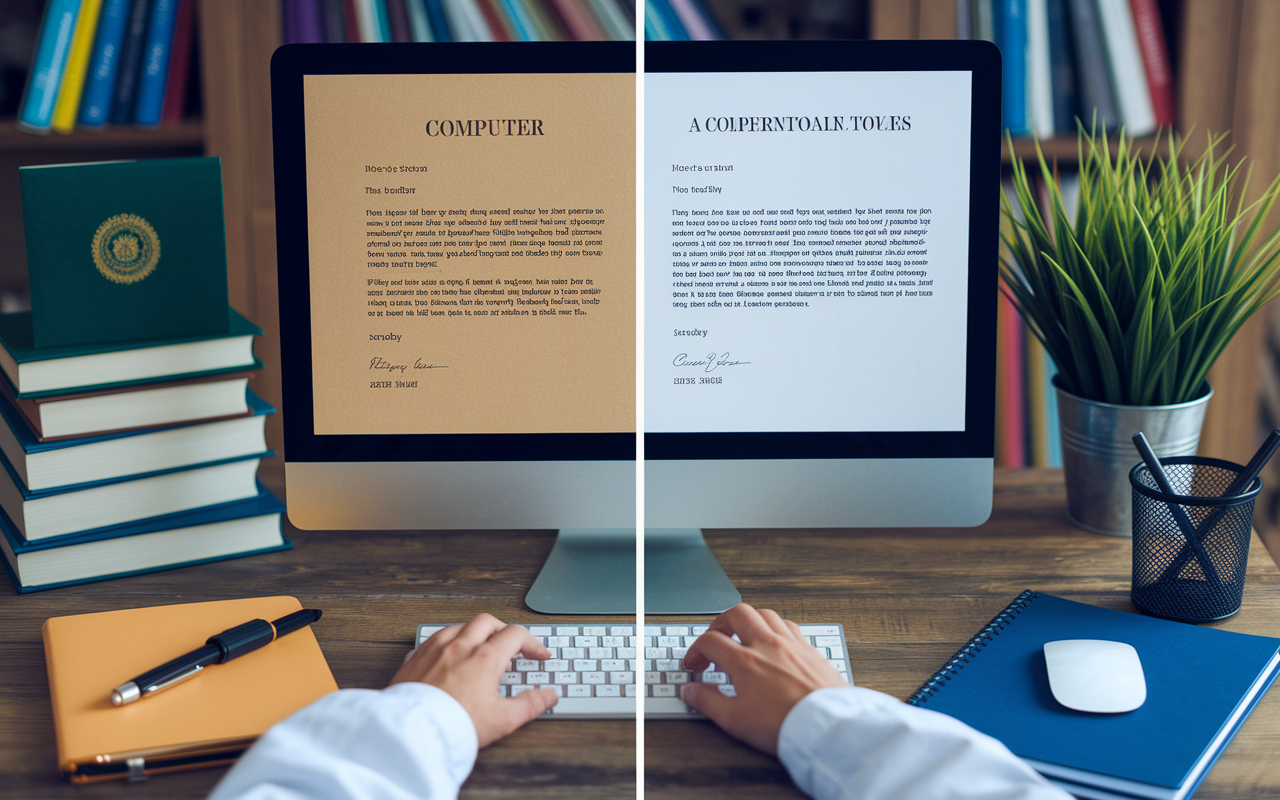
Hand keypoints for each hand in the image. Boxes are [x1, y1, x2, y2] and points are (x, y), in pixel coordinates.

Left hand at [390, 613, 557, 746]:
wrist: (412, 733)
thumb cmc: (453, 726)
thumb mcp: (502, 720)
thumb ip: (529, 705)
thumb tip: (548, 696)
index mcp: (484, 657)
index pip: (516, 635)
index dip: (532, 644)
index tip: (538, 655)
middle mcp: (460, 647)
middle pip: (488, 622)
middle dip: (504, 630)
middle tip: (511, 647)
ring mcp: (435, 650)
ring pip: (460, 626)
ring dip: (475, 633)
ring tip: (480, 650)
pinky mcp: (416, 658)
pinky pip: (436, 637)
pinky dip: (449, 641)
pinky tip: (450, 656)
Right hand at [681, 603, 846, 754]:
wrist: (827, 728)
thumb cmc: (786, 725)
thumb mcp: (736, 720)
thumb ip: (708, 702)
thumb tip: (691, 691)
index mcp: (746, 661)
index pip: (710, 641)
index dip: (695, 651)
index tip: (695, 665)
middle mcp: (767, 645)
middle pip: (736, 614)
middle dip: (720, 624)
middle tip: (715, 640)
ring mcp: (791, 644)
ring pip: (764, 614)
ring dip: (748, 621)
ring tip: (742, 636)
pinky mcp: (810, 650)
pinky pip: (788, 625)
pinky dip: (774, 626)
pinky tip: (773, 640)